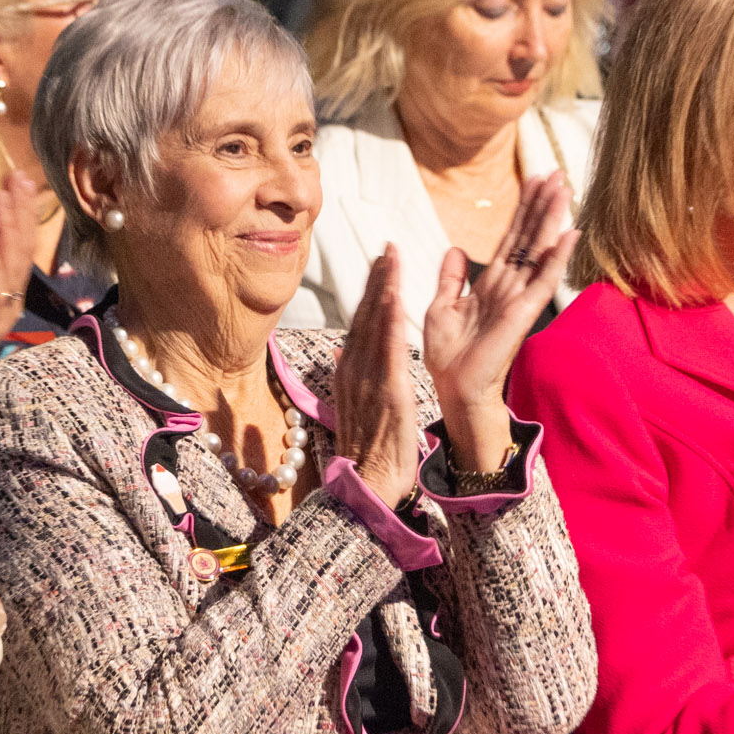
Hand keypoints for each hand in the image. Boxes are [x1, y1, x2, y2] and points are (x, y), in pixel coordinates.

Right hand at [330, 243, 421, 510]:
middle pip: (364, 315)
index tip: (380, 264)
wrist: (366, 486)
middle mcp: (355, 370)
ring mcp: (369, 379)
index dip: (370, 292)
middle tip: (387, 247)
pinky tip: (393, 296)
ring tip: (391, 257)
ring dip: (382, 288)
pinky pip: (388, 349)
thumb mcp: (354, 408)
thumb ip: (350, 377)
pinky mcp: (388, 391)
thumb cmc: (366, 452)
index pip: (360, 323)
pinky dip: (388, 320)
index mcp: (349, 373)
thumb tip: (340, 351)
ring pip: (374, 324)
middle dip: (376, 280)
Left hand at [421, 172, 575, 468]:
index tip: (533, 179)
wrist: (455, 389)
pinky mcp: (523, 313)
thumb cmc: (449, 356)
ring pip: (538, 250)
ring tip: (564, 187)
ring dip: (551, 218)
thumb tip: (455, 249)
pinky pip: (543, 280)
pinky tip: (569, 233)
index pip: (510, 239)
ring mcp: (519, 298)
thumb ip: (451, 278)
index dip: (522, 209)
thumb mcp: (442, 307)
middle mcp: (509, 287)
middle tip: (557, 171)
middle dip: (542, 203)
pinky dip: (556, 256)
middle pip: (528, 237)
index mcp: (490, 285)